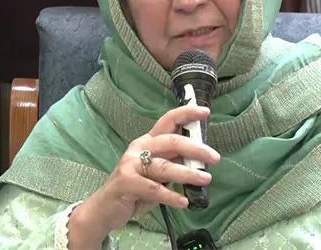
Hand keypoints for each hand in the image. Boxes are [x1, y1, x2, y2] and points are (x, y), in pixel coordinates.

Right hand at [67, 104, 219, 248]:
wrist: (105, 208)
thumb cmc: (135, 188)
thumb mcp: (156, 173)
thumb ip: (173, 163)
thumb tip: (200, 160)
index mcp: (148, 141)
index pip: (168, 120)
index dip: (187, 114)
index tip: (205, 111)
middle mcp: (139, 148)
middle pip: (172, 141)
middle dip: (196, 148)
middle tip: (215, 157)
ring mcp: (131, 164)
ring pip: (165, 166)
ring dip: (188, 173)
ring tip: (206, 179)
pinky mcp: (126, 182)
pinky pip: (154, 189)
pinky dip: (171, 196)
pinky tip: (184, 201)